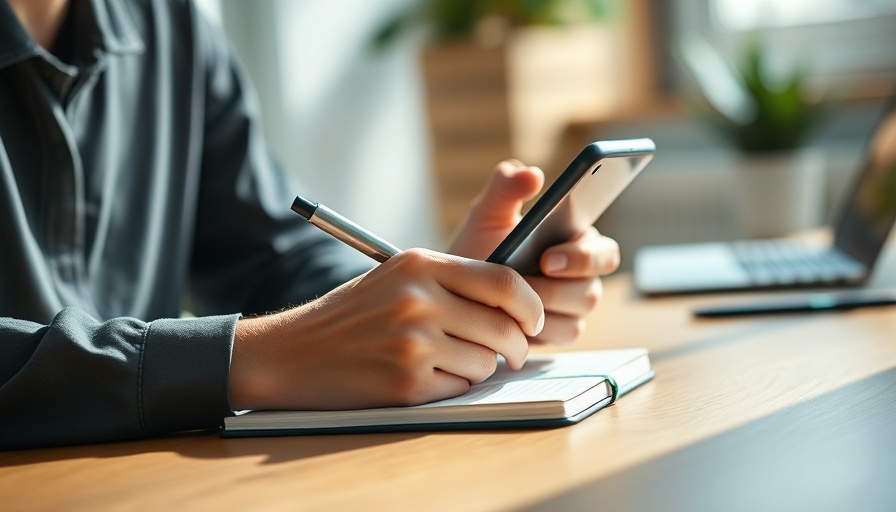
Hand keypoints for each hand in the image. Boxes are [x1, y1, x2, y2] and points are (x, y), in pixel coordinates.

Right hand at [229, 249, 543, 410]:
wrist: (292, 351)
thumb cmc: (352, 315)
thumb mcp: (398, 278)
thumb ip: (453, 282)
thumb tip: (517, 306)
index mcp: (421, 264)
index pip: (504, 281)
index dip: (530, 305)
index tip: (534, 320)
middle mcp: (419, 298)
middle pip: (503, 327)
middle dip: (517, 346)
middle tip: (512, 354)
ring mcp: (413, 341)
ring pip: (485, 362)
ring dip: (480, 368)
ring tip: (451, 361)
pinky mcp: (407, 381)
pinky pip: (460, 387)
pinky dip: (454, 386)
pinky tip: (426, 377)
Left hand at [448, 160, 619, 345]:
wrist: (455, 289)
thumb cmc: (478, 247)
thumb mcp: (486, 214)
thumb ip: (505, 187)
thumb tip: (531, 174)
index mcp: (575, 241)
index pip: (604, 251)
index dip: (585, 256)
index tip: (548, 257)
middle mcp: (581, 275)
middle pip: (592, 287)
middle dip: (558, 287)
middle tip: (522, 288)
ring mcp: (571, 306)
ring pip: (578, 314)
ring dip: (543, 307)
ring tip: (508, 302)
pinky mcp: (558, 330)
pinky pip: (563, 334)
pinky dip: (539, 329)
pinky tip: (512, 321)